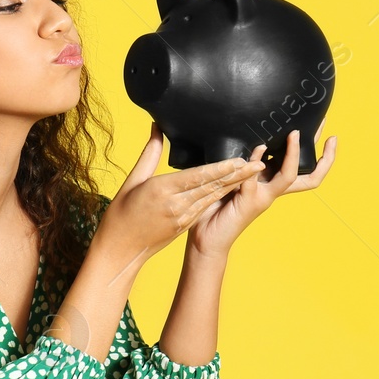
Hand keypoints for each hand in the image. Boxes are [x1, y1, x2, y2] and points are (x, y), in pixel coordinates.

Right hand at [94, 123, 266, 275]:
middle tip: (258, 164)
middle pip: (212, 186)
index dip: (221, 168)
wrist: (120, 250)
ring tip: (252, 173)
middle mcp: (177, 205)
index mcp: (162, 191)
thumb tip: (157, 128)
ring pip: (213, 196)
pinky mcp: (185, 224)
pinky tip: (234, 187)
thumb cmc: (121, 214)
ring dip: (234, 184)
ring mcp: (183, 217)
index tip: (239, 159)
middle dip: (237, 175)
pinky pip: (207, 205)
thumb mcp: (132, 181)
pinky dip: (221, 194)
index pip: (198, 176)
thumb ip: (149, 154)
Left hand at [187, 120, 337, 258]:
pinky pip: (254, 177)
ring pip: (289, 177)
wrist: (206, 238)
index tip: (330, 138)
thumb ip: (247, 165)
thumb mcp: (235, 179)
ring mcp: (263, 197)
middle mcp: (273, 192)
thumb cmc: (216, 206)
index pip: (305, 174)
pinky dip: (256, 160)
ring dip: (293, 154)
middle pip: (310, 179)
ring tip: (295, 134)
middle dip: (326, 159)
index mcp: (272, 186)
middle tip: (332, 137)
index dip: (323, 159)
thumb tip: (259, 143)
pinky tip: (259, 147)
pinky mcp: (247, 200)